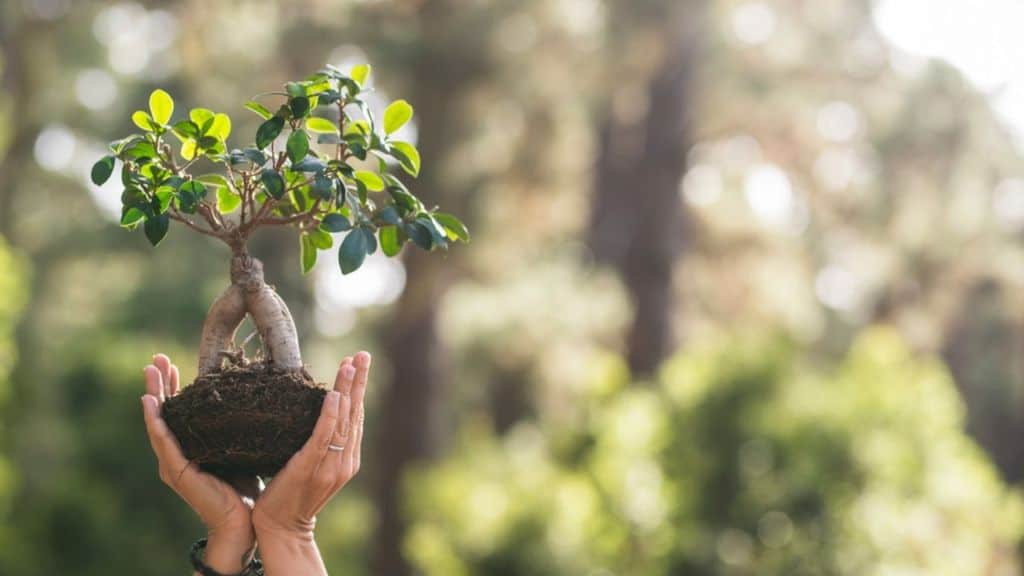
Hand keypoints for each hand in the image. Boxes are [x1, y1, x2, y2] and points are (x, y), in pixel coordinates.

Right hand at [141, 354, 256, 572]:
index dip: (174, 386)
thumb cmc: (245, 486)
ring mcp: (173, 463)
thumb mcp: (241, 447)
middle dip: (159, 384)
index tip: (172, 362)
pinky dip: (155, 421)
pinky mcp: (177, 471)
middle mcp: (177, 453)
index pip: (179, 411)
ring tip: (150, 372)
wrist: (243, 521)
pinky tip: (149, 403)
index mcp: (190, 447)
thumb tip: (254, 397)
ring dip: (153, 395)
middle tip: (156, 358)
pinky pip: (163, 442)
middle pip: (164, 412)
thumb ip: (237, 427)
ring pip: (158, 422)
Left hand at [252, 352, 370, 574]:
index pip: (357, 416)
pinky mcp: (311, 468)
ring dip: (347, 390)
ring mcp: (331, 465)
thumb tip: (319, 411)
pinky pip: (323, 437)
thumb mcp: (313, 465)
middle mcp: (346, 461)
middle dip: (359, 381)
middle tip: (362, 354)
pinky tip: (333, 396)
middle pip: (355, 414)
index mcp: (349, 459)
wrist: (282, 528)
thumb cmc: (291, 494)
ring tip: (349, 364)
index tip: (358, 362)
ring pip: (343, 421)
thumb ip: (321, 443)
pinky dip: (330, 415)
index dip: (358, 388)